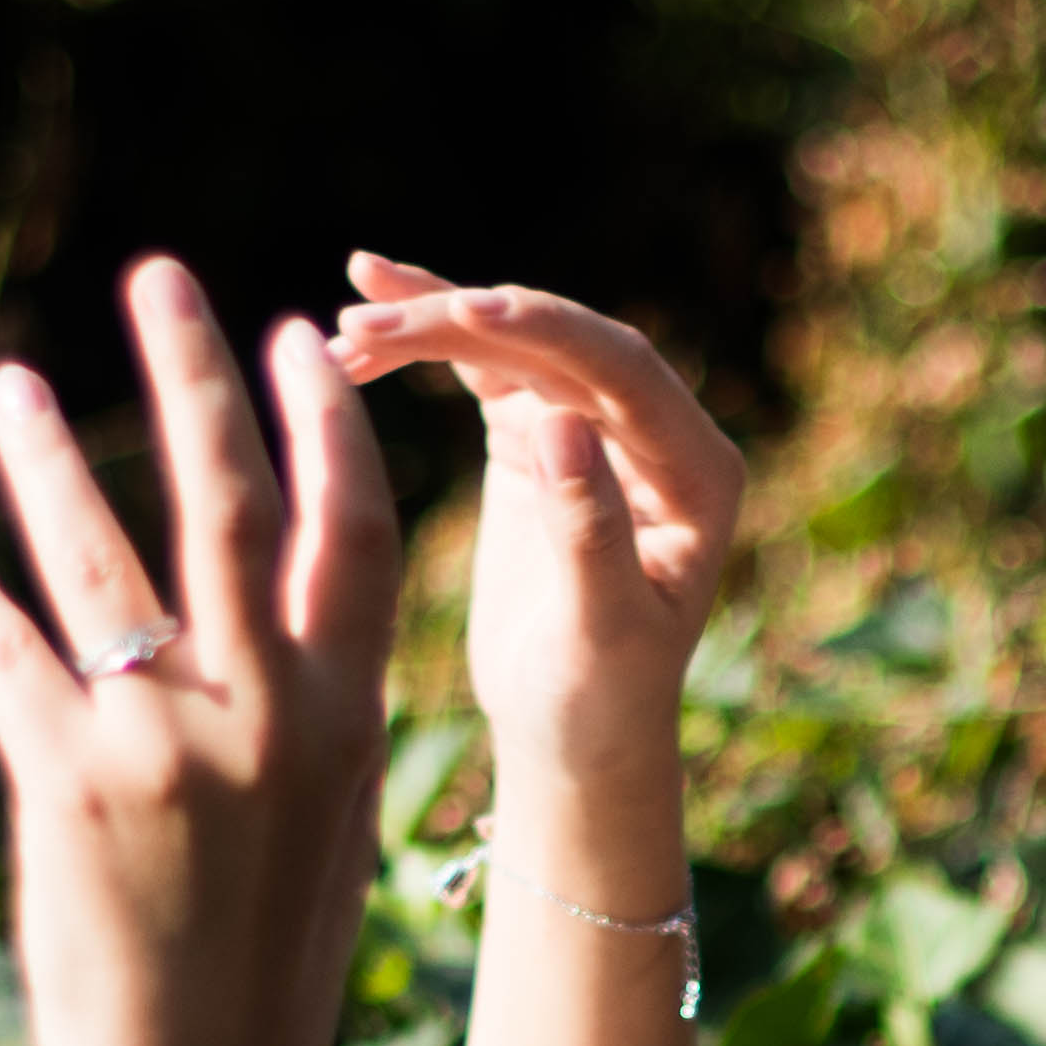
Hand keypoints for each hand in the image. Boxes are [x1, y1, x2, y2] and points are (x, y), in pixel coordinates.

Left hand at [0, 257, 397, 1045]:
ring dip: (49, 461)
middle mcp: (269, 716)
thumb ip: (296, 719)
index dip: (323, 427)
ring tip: (8, 386)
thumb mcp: (313, 832)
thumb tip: (257, 617)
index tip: (296, 336)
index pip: (352, 535)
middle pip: (230, 503)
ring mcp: (169, 746)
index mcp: (347, 722)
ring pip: (100, 562)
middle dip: (196, 376)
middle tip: (161, 278)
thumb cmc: (261, 975)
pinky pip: (8, 661)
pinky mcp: (71, 786)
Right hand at [324, 259, 743, 784]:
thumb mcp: (600, 631)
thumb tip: (560, 421)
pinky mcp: (535, 433)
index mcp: (696, 472)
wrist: (571, 735)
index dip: (546, 332)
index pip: (623, 373)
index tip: (464, 311)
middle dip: (465, 319)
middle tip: (370, 311)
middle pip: (559, 343)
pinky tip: (362, 317)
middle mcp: (653, 432)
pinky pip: (480, 367)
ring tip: (348, 317)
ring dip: (429, 323)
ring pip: (512, 345)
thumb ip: (591, 529)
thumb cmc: (602, 701)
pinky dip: (424, 342)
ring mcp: (592, 426)